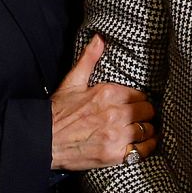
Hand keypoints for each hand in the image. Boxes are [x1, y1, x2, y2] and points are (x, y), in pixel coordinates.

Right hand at [51, 35, 157, 171]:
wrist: (43, 141)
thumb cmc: (57, 112)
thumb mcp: (72, 82)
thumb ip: (89, 58)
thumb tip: (99, 38)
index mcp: (108, 93)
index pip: (140, 95)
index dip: (139, 100)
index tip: (136, 104)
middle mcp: (115, 113)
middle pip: (147, 111)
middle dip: (145, 114)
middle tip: (140, 118)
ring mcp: (116, 135)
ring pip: (148, 130)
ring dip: (147, 130)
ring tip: (142, 131)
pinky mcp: (115, 154)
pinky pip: (143, 150)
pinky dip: (146, 147)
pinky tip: (142, 145)